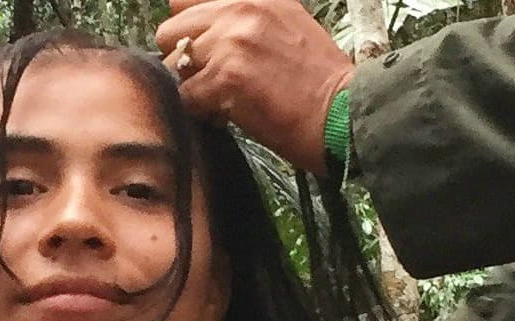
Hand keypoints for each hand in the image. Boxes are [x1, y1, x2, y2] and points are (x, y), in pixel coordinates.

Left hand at [156, 0, 354, 174]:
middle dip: (185, 60)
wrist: (343, 112)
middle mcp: (239, 9)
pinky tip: (225, 116)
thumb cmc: (321, 83)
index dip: (190, 30)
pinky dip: (202, 111)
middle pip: (171, 31)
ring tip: (220, 101)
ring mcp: (230, 43)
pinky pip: (187, 96)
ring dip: (192, 87)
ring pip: (175, 65)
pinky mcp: (226, 78)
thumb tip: (209, 37)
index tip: (204, 53)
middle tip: (209, 82)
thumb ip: (248, 21)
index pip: (186, 0)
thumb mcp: (288, 25)